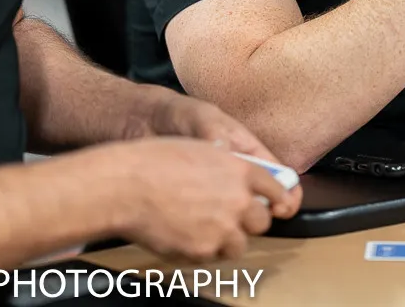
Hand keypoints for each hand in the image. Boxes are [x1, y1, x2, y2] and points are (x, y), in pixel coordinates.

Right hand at [112, 137, 297, 261]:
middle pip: (261, 221)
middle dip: (249, 221)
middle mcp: (237, 200)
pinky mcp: (202, 250)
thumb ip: (226, 164)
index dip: (278, 197)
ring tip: (205, 228)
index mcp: (239, 171)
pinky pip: (211, 256)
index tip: (277, 204)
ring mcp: (221, 228)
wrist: (126, 186)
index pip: (275, 188)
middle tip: (230, 217)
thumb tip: (235, 177)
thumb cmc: (156, 161)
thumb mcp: (201, 149)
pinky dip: (202, 250)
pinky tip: (184, 234)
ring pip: (239, 244)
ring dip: (227, 239)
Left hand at [147, 90, 303, 214]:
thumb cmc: (179, 114)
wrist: (144, 123)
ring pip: (239, 211)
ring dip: (239, 221)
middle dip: (263, 212)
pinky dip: (213, 224)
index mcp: (248, 151)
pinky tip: (205, 229)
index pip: (277, 175)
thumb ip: (215, 135)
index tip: (284, 207)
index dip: (287, 193)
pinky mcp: (197, 201)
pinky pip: (212, 217)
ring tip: (229, 226)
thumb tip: (226, 153)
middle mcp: (237, 173)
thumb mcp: (201, 118)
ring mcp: (218, 188)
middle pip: (262, 199)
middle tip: (253, 220)